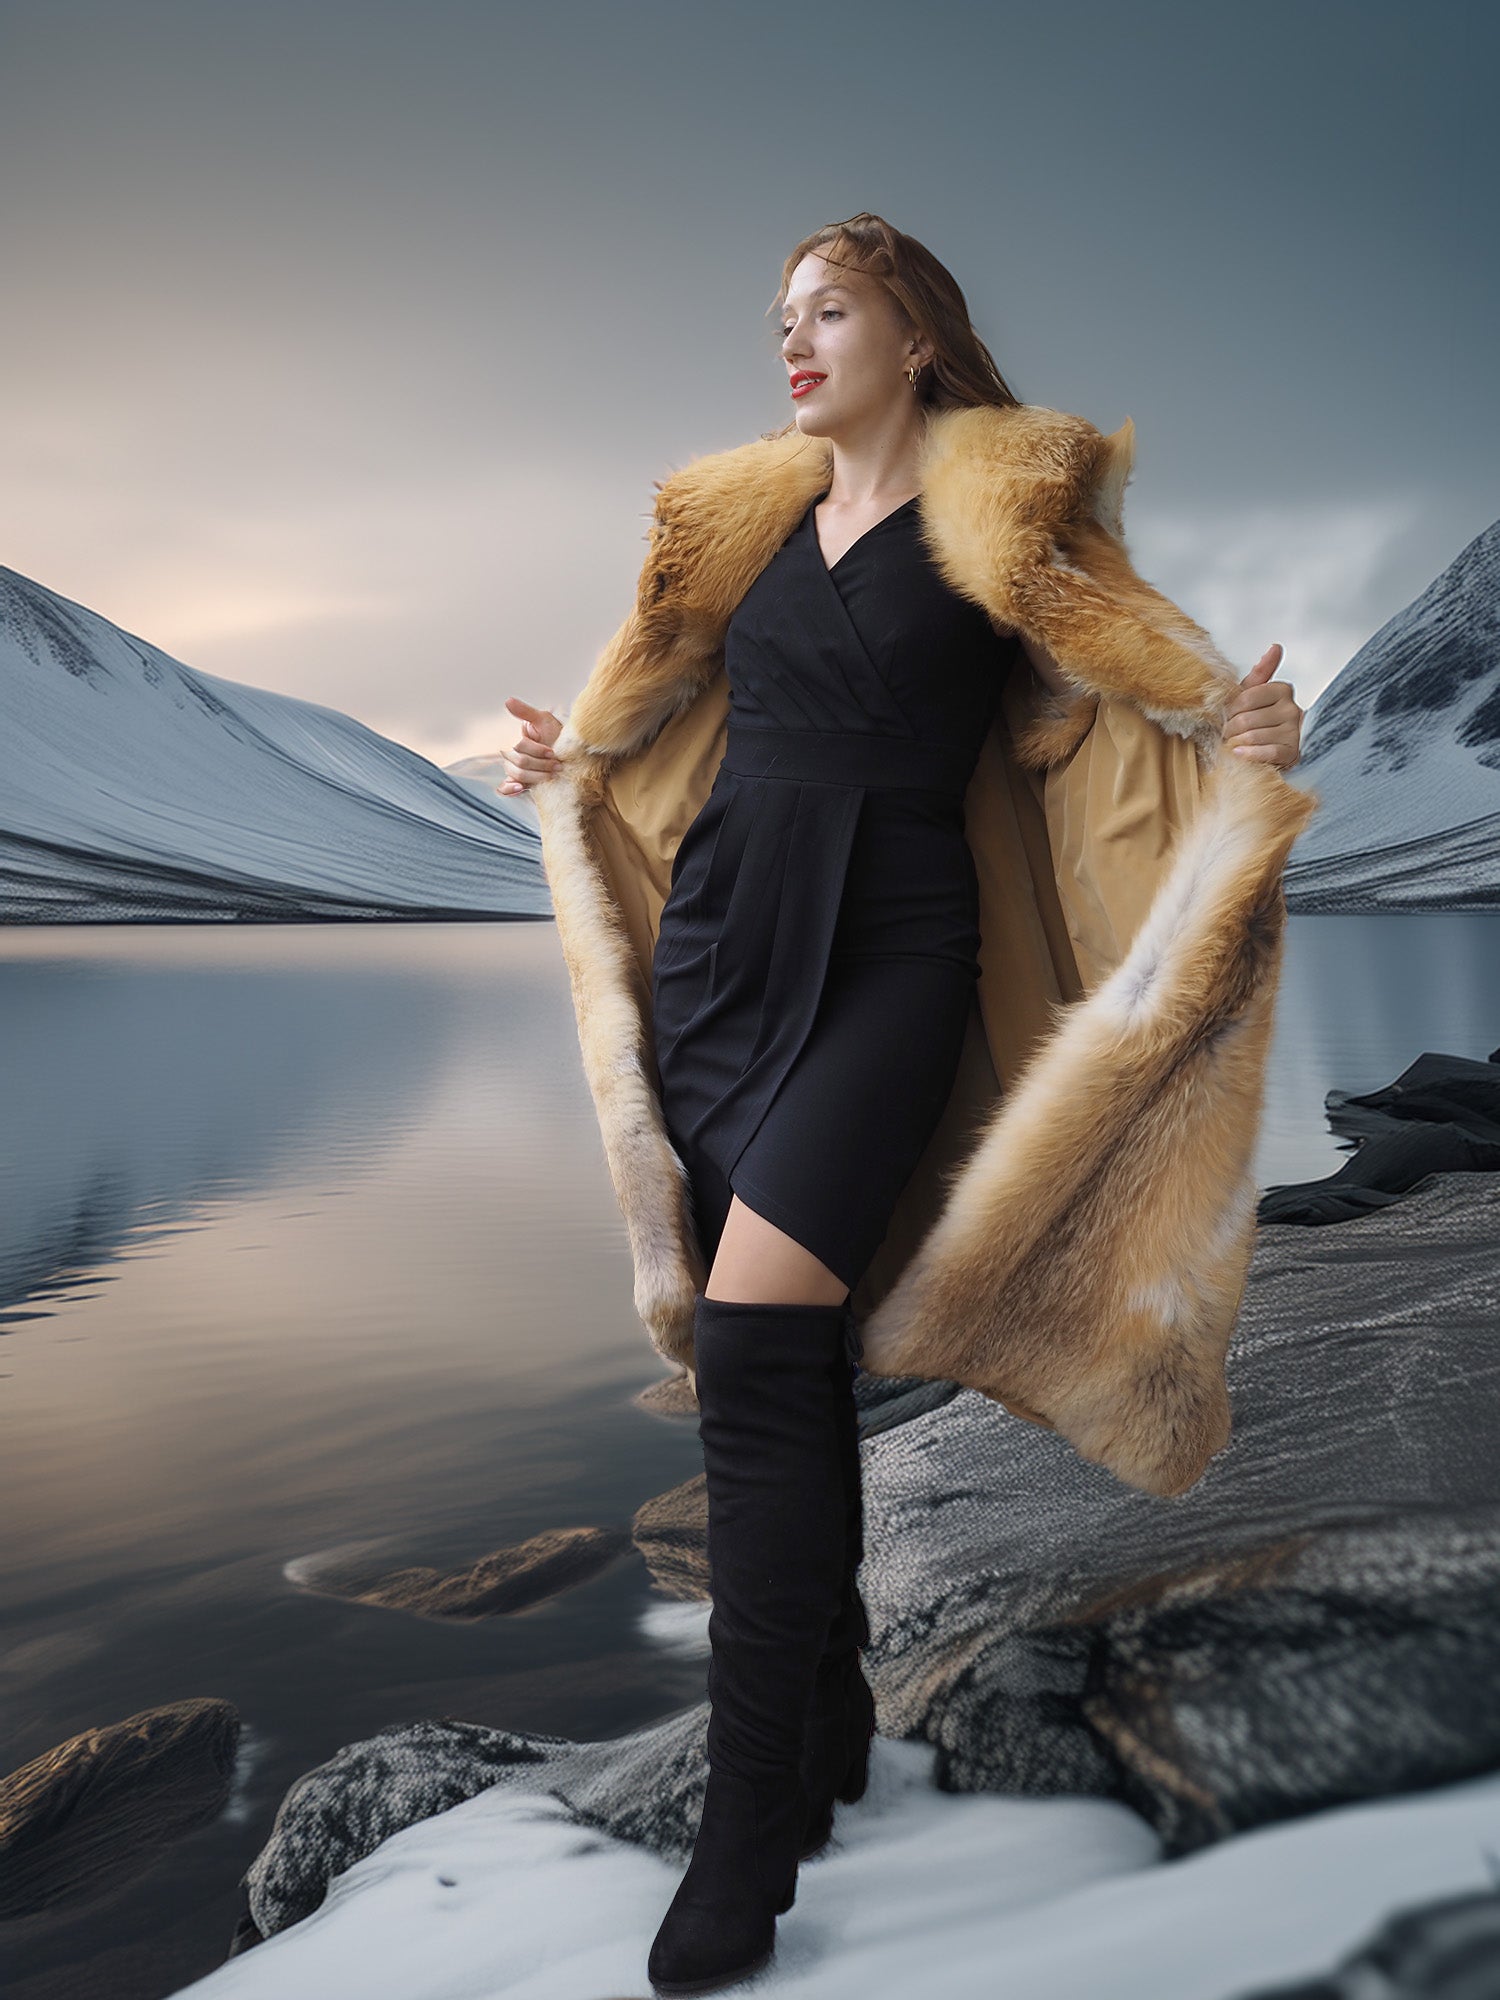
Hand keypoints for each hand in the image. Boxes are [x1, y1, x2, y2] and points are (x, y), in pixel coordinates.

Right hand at [497, 697, 563, 793]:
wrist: (570, 757)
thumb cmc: (557, 737)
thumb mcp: (544, 721)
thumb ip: (526, 712)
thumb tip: (508, 700)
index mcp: (518, 741)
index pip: (520, 747)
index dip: (536, 750)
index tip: (552, 752)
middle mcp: (513, 755)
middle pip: (519, 762)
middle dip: (540, 765)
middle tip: (557, 766)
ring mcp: (515, 770)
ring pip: (516, 775)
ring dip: (535, 777)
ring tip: (551, 776)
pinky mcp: (518, 784)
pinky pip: (503, 789)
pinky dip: (509, 790)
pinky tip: (519, 788)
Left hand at [1223, 645, 1302, 769]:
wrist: (1265, 752)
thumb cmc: (1255, 721)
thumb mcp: (1252, 695)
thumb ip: (1260, 673)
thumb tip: (1275, 647)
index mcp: (1282, 690)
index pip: (1247, 697)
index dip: (1230, 709)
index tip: (1225, 716)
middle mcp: (1292, 709)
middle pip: (1247, 719)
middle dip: (1229, 729)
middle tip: (1225, 734)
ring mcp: (1293, 731)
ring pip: (1254, 736)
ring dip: (1236, 743)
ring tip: (1232, 744)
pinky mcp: (1292, 751)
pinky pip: (1267, 752)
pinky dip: (1249, 754)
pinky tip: (1239, 754)